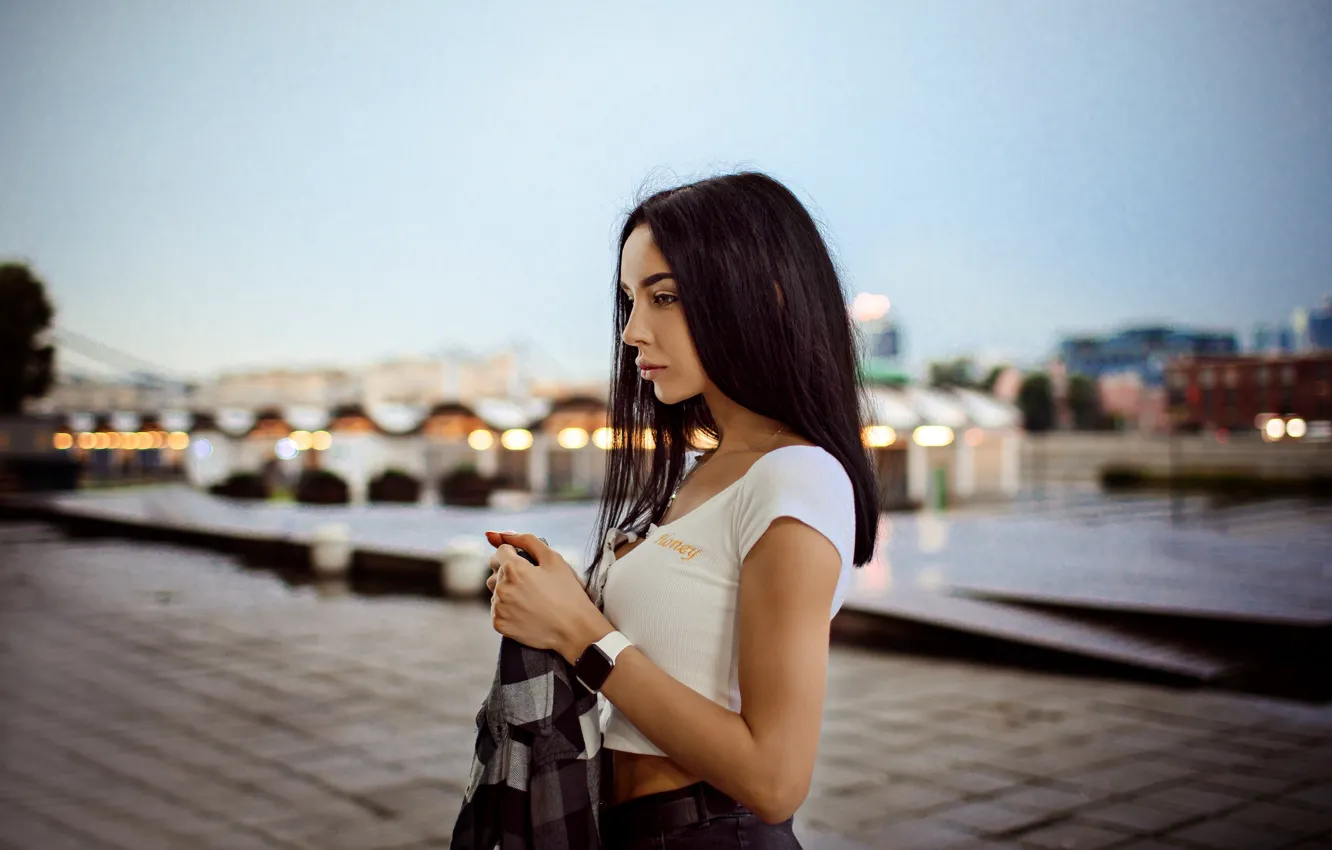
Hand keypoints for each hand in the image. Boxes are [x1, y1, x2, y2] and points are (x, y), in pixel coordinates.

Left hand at [484, 531, 611, 662]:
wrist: (574, 629)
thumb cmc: (567, 592)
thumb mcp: (553, 559)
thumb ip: (526, 540)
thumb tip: (500, 533)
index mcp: (513, 567)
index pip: (501, 550)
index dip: (515, 554)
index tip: (529, 565)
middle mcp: (501, 587)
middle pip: (495, 570)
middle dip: (508, 571)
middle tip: (531, 582)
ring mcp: (498, 607)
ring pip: (495, 591)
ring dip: (507, 590)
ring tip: (529, 598)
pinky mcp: (498, 624)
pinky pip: (496, 609)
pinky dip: (507, 609)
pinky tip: (526, 611)